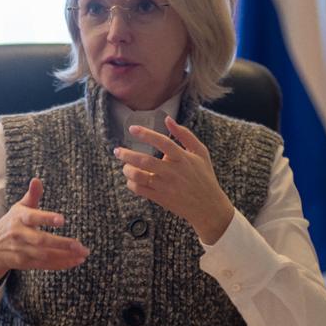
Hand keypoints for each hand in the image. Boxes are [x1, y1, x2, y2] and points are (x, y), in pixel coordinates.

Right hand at [0, 178, 89, 280]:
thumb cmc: (10, 224)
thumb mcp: (18, 208)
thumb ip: (32, 195)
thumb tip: (37, 180)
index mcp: (19, 218)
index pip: (33, 218)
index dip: (47, 218)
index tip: (62, 220)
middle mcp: (19, 235)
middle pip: (41, 240)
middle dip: (62, 244)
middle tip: (80, 245)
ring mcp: (21, 251)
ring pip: (45, 255)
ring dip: (65, 256)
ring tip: (82, 254)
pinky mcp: (25, 263)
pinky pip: (45, 265)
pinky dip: (60, 264)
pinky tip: (74, 261)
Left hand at [113, 116, 233, 243]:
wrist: (208, 206)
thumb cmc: (204, 176)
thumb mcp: (200, 153)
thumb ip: (184, 134)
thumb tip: (168, 119)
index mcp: (182, 158)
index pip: (162, 142)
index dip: (146, 134)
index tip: (132, 128)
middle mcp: (173, 172)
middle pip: (145, 160)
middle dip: (127, 154)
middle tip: (117, 151)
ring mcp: (165, 186)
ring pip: (139, 177)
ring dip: (128, 170)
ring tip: (125, 166)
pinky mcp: (161, 198)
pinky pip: (140, 190)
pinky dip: (131, 184)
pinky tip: (131, 179)